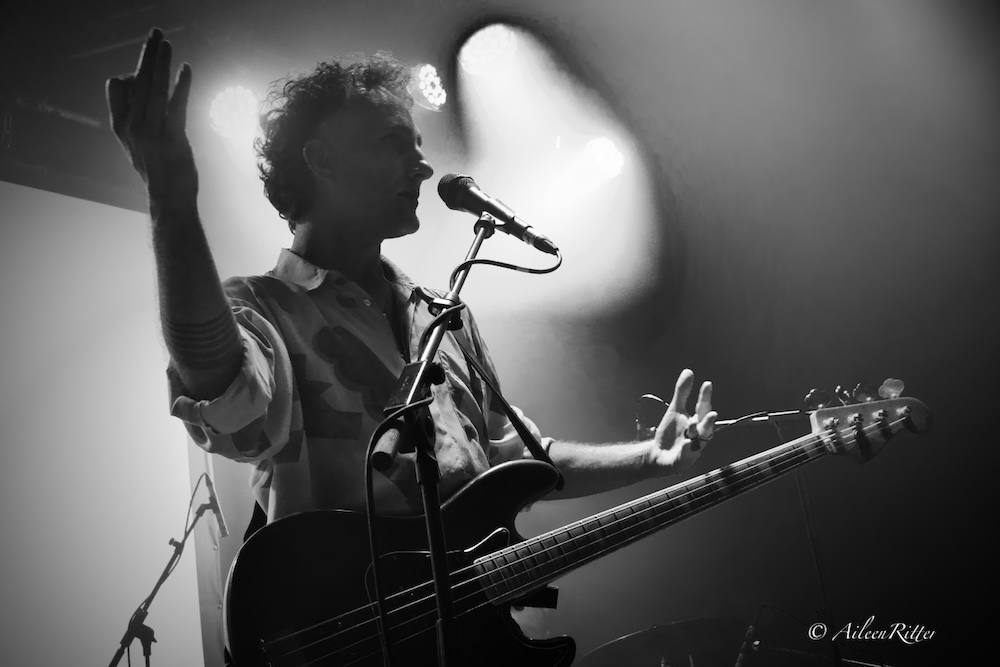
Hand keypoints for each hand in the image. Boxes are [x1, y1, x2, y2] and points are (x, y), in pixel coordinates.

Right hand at [106, 28, 197, 201]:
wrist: (169, 198)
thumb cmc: (157, 169)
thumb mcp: (136, 143)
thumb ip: (134, 116)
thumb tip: (139, 88)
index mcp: (121, 126)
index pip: (117, 87)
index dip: (131, 74)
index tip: (144, 71)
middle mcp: (132, 126)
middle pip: (137, 81)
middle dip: (147, 54)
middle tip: (156, 32)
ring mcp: (151, 133)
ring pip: (154, 89)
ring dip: (161, 63)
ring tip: (167, 43)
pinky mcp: (172, 139)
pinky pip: (175, 106)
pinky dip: (181, 85)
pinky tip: (186, 69)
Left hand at [647, 369, 716, 473]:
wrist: (658, 454)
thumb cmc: (671, 433)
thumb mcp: (675, 410)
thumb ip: (682, 393)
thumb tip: (689, 371)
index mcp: (697, 422)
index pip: (703, 408)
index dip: (705, 397)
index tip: (707, 384)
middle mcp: (698, 436)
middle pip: (705, 427)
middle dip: (708, 421)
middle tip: (711, 413)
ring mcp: (691, 449)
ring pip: (697, 442)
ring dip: (696, 433)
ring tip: (692, 424)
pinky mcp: (682, 461)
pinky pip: (685, 457)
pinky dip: (685, 451)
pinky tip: (684, 444)